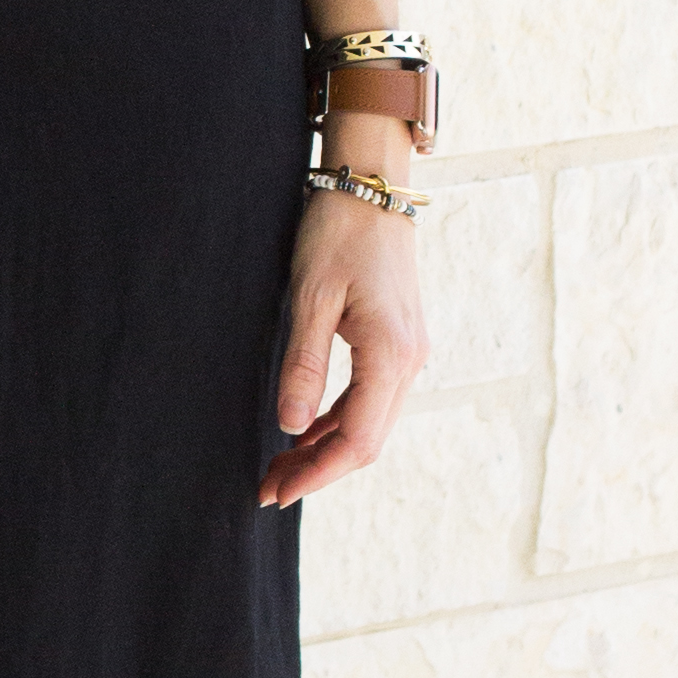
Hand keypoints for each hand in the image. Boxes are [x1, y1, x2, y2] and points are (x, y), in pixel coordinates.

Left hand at [258, 182, 427, 504]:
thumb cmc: (338, 232)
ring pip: (370, 423)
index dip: (317, 472)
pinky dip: (337, 421)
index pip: (357, 439)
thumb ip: (303, 365)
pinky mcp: (398, 343)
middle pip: (368, 441)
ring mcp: (408, 353)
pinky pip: (370, 399)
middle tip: (268, 487)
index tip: (278, 491)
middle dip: (319, 469)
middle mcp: (409, 361)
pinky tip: (304, 430)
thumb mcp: (310, 296)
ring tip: (279, 465)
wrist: (372, 186)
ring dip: (326, 449)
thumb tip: (291, 426)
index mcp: (391, 354)